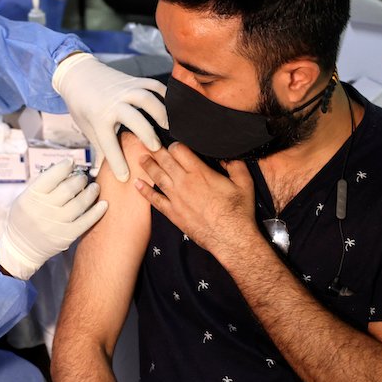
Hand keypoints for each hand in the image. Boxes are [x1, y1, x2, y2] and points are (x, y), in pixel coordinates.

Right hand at [0, 159, 108, 279]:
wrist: (22, 247)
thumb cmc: (24, 217)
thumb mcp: (25, 198)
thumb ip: (43, 185)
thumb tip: (67, 170)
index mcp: (31, 196)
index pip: (51, 176)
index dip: (64, 166)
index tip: (71, 162)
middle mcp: (43, 209)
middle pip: (68, 188)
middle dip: (80, 179)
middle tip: (83, 177)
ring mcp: (56, 223)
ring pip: (80, 203)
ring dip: (91, 192)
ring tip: (95, 187)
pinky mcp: (67, 236)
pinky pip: (86, 221)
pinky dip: (97, 211)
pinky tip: (104, 204)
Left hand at [52, 53, 167, 181]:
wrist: (78, 75)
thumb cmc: (82, 105)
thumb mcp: (87, 128)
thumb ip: (99, 148)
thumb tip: (102, 172)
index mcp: (98, 117)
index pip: (109, 143)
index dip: (117, 162)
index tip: (125, 177)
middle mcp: (113, 102)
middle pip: (133, 118)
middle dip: (147, 134)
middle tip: (156, 149)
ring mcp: (124, 90)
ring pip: (146, 98)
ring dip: (160, 112)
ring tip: (169, 127)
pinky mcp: (133, 80)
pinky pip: (152, 85)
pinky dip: (164, 94)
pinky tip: (171, 107)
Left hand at [134, 142, 256, 255]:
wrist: (231, 238)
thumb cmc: (238, 211)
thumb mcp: (244, 183)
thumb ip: (235, 165)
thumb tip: (227, 156)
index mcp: (200, 172)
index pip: (180, 151)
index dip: (175, 145)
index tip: (174, 144)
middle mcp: (184, 182)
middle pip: (165, 161)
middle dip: (156, 150)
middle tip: (148, 143)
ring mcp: (176, 198)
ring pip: (157, 177)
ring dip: (148, 166)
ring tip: (141, 158)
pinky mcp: (173, 213)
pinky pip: (155, 200)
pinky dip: (145, 191)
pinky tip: (137, 184)